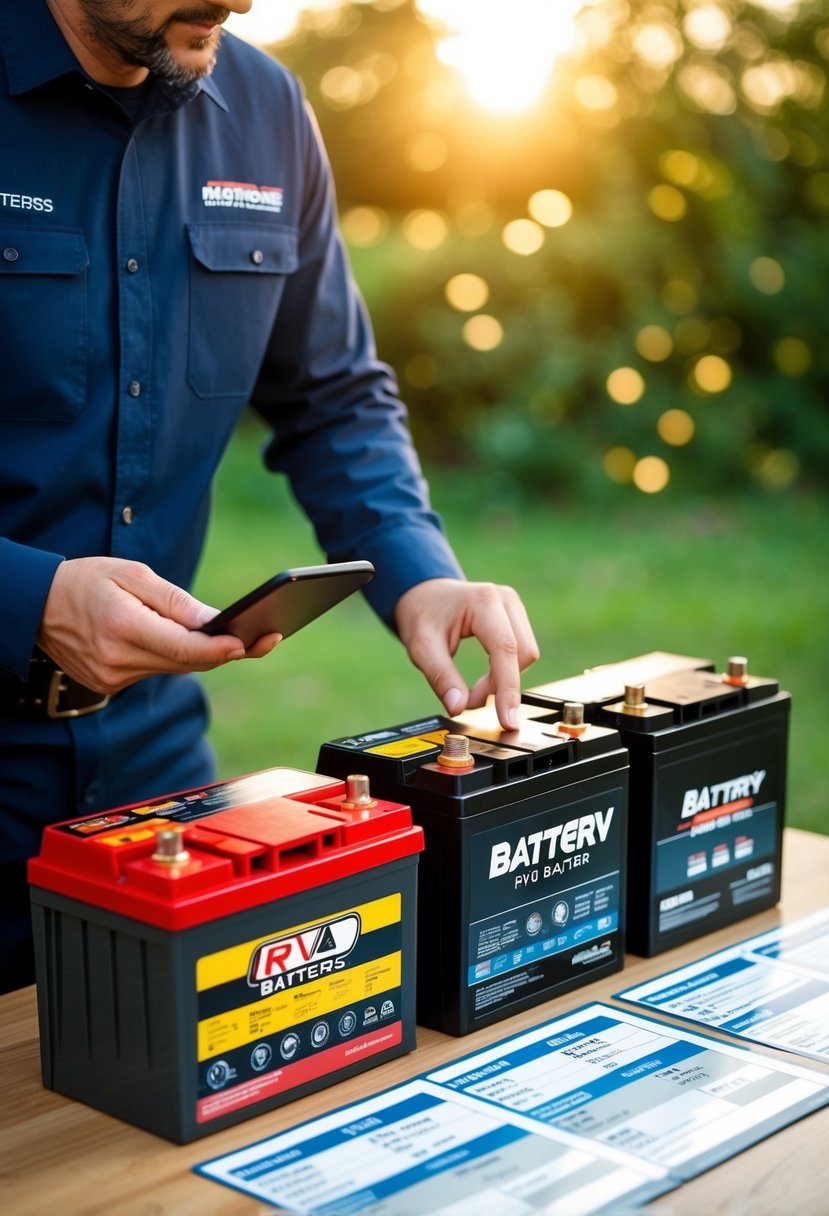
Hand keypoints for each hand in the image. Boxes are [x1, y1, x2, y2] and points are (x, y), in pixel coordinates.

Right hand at [36, 557, 278, 693]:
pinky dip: (176, 655)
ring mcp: (113, 678)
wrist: (36, 606)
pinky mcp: (110, 684)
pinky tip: (195, 641)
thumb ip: (174, 600)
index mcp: (122, 627)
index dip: (221, 647)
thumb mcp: (132, 574)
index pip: (183, 648)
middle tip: (268, 637)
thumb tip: (214, 619)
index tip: (250, 641)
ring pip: (175, 668)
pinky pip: (156, 670)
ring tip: (242, 635)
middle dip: (227, 650)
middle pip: (187, 662)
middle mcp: (118, 660)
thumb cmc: (87, 580)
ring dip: (203, 652)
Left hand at [394, 578, 539, 730]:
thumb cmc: (422, 614)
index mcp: (484, 601)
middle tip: (471, 700)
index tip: (507, 719)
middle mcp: (505, 599)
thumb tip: (458, 707)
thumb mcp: (422, 648)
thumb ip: (441, 678)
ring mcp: (514, 606)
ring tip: (475, 689)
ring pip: (526, 654)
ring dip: (504, 680)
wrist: (424, 594)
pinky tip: (487, 678)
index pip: (506, 649)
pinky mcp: (516, 617)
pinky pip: (522, 651)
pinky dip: (506, 671)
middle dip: (502, 686)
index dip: (508, 688)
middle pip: (523, 654)